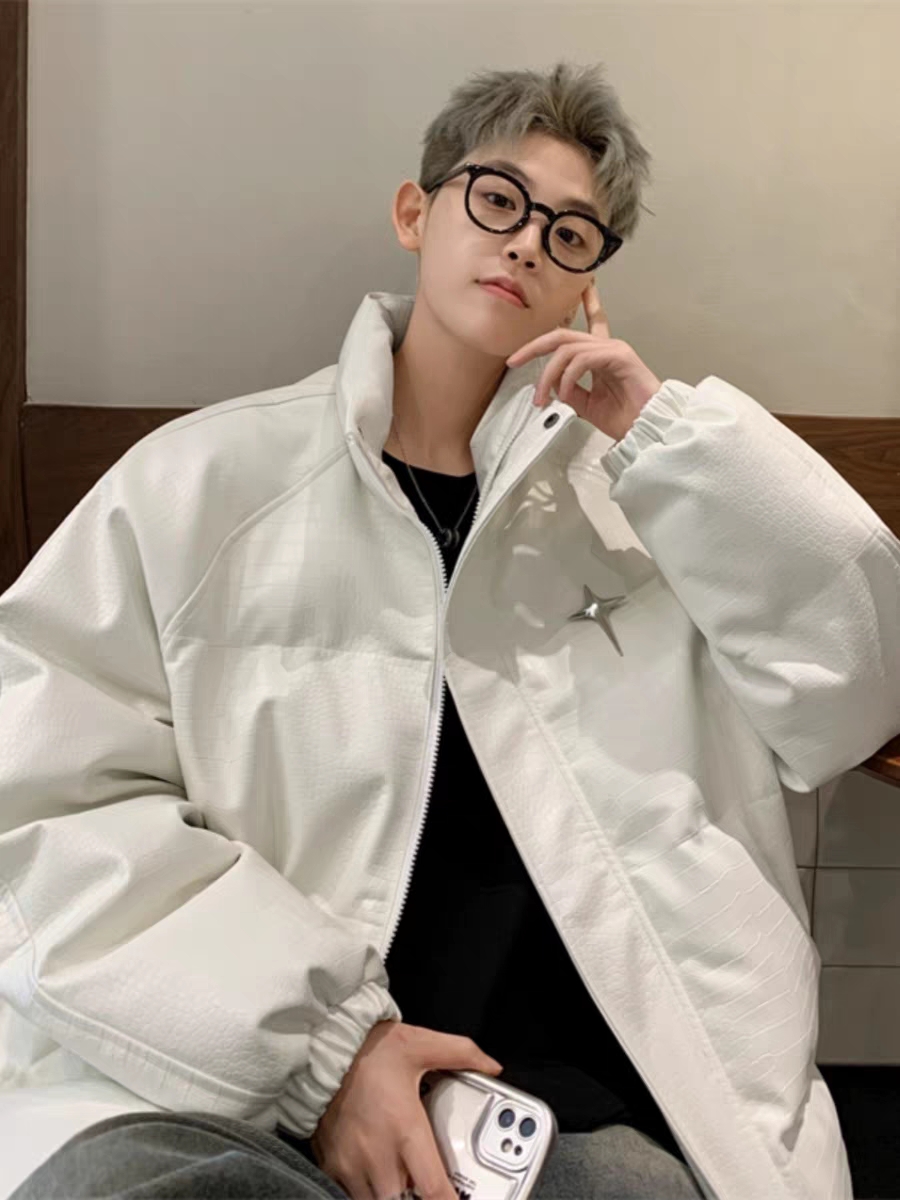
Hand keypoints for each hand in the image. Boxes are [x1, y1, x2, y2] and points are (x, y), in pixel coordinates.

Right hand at [309, 1019, 502, 1199]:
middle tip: (425, 1181)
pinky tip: (375, 1171)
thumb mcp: (421, 1044)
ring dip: (391, 1194)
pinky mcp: (331, 1164)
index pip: (433, 1189)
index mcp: (405, 1130)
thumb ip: (461, 1054)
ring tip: (401, 1175)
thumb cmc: (369, 1050)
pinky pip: (348, 1193)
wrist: (321, 1047)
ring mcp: (351, 1164)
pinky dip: (365, 1189)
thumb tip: (491, 1066)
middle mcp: (378, 1155)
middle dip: (416, 1198)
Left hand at [505, 282, 661, 442]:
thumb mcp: (586, 405)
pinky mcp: (619, 356)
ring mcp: (613, 349)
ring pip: (566, 350)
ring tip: (542, 398)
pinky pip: (582, 360)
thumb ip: (569, 390)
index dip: (583, 302)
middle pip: (562, 335)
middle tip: (514, 360)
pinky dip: (567, 378)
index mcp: (600, 356)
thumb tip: (552, 385)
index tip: (574, 291)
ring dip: (547, 375)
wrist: (647, 428)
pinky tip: (564, 394)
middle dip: (533, 347)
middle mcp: (606, 347)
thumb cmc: (626, 418)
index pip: (588, 323)